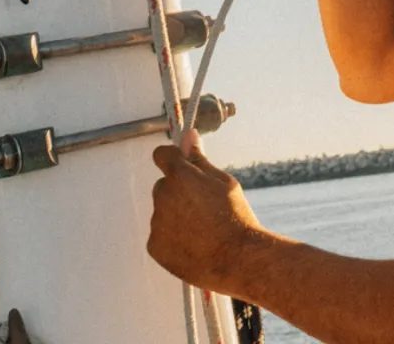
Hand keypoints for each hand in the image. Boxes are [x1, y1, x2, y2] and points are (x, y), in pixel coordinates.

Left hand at [148, 143, 260, 294]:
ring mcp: (156, 222)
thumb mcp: (224, 182)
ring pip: (163, 212)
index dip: (173, 160)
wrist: (239, 259)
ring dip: (176, 216)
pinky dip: (172, 238)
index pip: (162, 155)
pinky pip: (160, 235)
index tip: (184, 169)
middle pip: (164, 186)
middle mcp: (163, 196)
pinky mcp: (154, 246)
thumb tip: (188, 135)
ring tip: (203, 230)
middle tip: (204, 208)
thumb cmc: (236, 217)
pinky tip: (194, 244)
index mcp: (181, 175)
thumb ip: (200, 160)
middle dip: (178, 192)